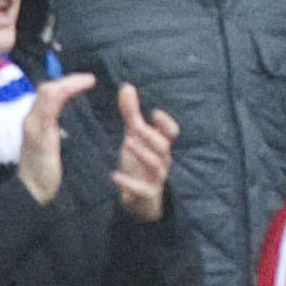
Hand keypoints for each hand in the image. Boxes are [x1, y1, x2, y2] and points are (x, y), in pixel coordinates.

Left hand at [13, 68, 100, 203]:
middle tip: (90, 80)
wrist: (31, 194)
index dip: (71, 82)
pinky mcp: (40, 134)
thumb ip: (49, 116)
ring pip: (48, 98)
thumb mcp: (45, 143)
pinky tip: (73, 105)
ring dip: (65, 88)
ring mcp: (35, 127)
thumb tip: (59, 90)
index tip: (92, 80)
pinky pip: (50, 108)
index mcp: (36, 120)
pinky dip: (63, 99)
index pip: (52, 91)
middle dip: (68, 81)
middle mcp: (33, 120)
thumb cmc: (40, 173)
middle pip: (48, 91)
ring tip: (84, 87)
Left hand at [112, 96, 178, 216]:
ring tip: (127, 144)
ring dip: (142, 153)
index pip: (171, 132)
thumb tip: (127, 86)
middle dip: (150, 136)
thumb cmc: (138, 162)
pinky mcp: (147, 193)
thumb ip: (132, 113)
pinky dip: (129, 182)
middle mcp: (161, 160)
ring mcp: (155, 177)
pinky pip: (142, 189)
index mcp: (160, 145)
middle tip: (135, 128)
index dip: (166, 123)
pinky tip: (114, 176)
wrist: (140, 199)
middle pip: (162, 146)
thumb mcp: (134, 137)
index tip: (154, 113)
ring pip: (156, 165)